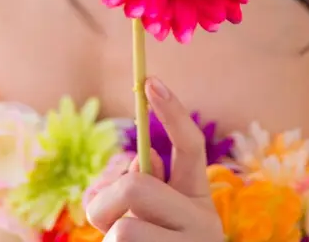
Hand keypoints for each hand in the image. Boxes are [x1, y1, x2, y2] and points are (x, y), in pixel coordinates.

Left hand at [85, 77, 223, 241]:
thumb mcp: (150, 219)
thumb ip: (144, 189)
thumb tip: (138, 164)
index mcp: (197, 199)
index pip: (191, 145)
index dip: (172, 111)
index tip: (151, 82)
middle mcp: (204, 221)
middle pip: (136, 185)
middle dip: (107, 201)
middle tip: (104, 224)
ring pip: (123, 227)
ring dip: (109, 238)